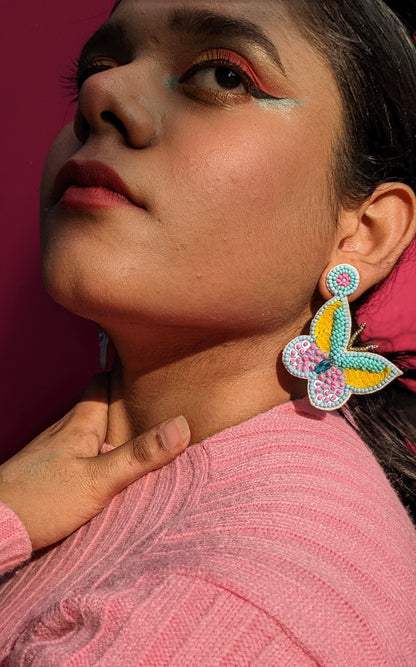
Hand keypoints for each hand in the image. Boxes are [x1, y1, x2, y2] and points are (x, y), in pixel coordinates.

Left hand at [0, 375, 189, 549]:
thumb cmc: (41, 501)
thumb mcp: (99, 480)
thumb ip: (139, 456)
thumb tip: (180, 426)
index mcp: (78, 425)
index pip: (101, 385)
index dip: (123, 377)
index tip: (148, 377)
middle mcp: (63, 433)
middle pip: (96, 409)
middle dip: (122, 409)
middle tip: (152, 413)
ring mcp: (53, 454)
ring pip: (87, 434)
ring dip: (109, 436)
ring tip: (137, 443)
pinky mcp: (47, 475)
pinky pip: (78, 457)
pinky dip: (95, 458)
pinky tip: (106, 474)